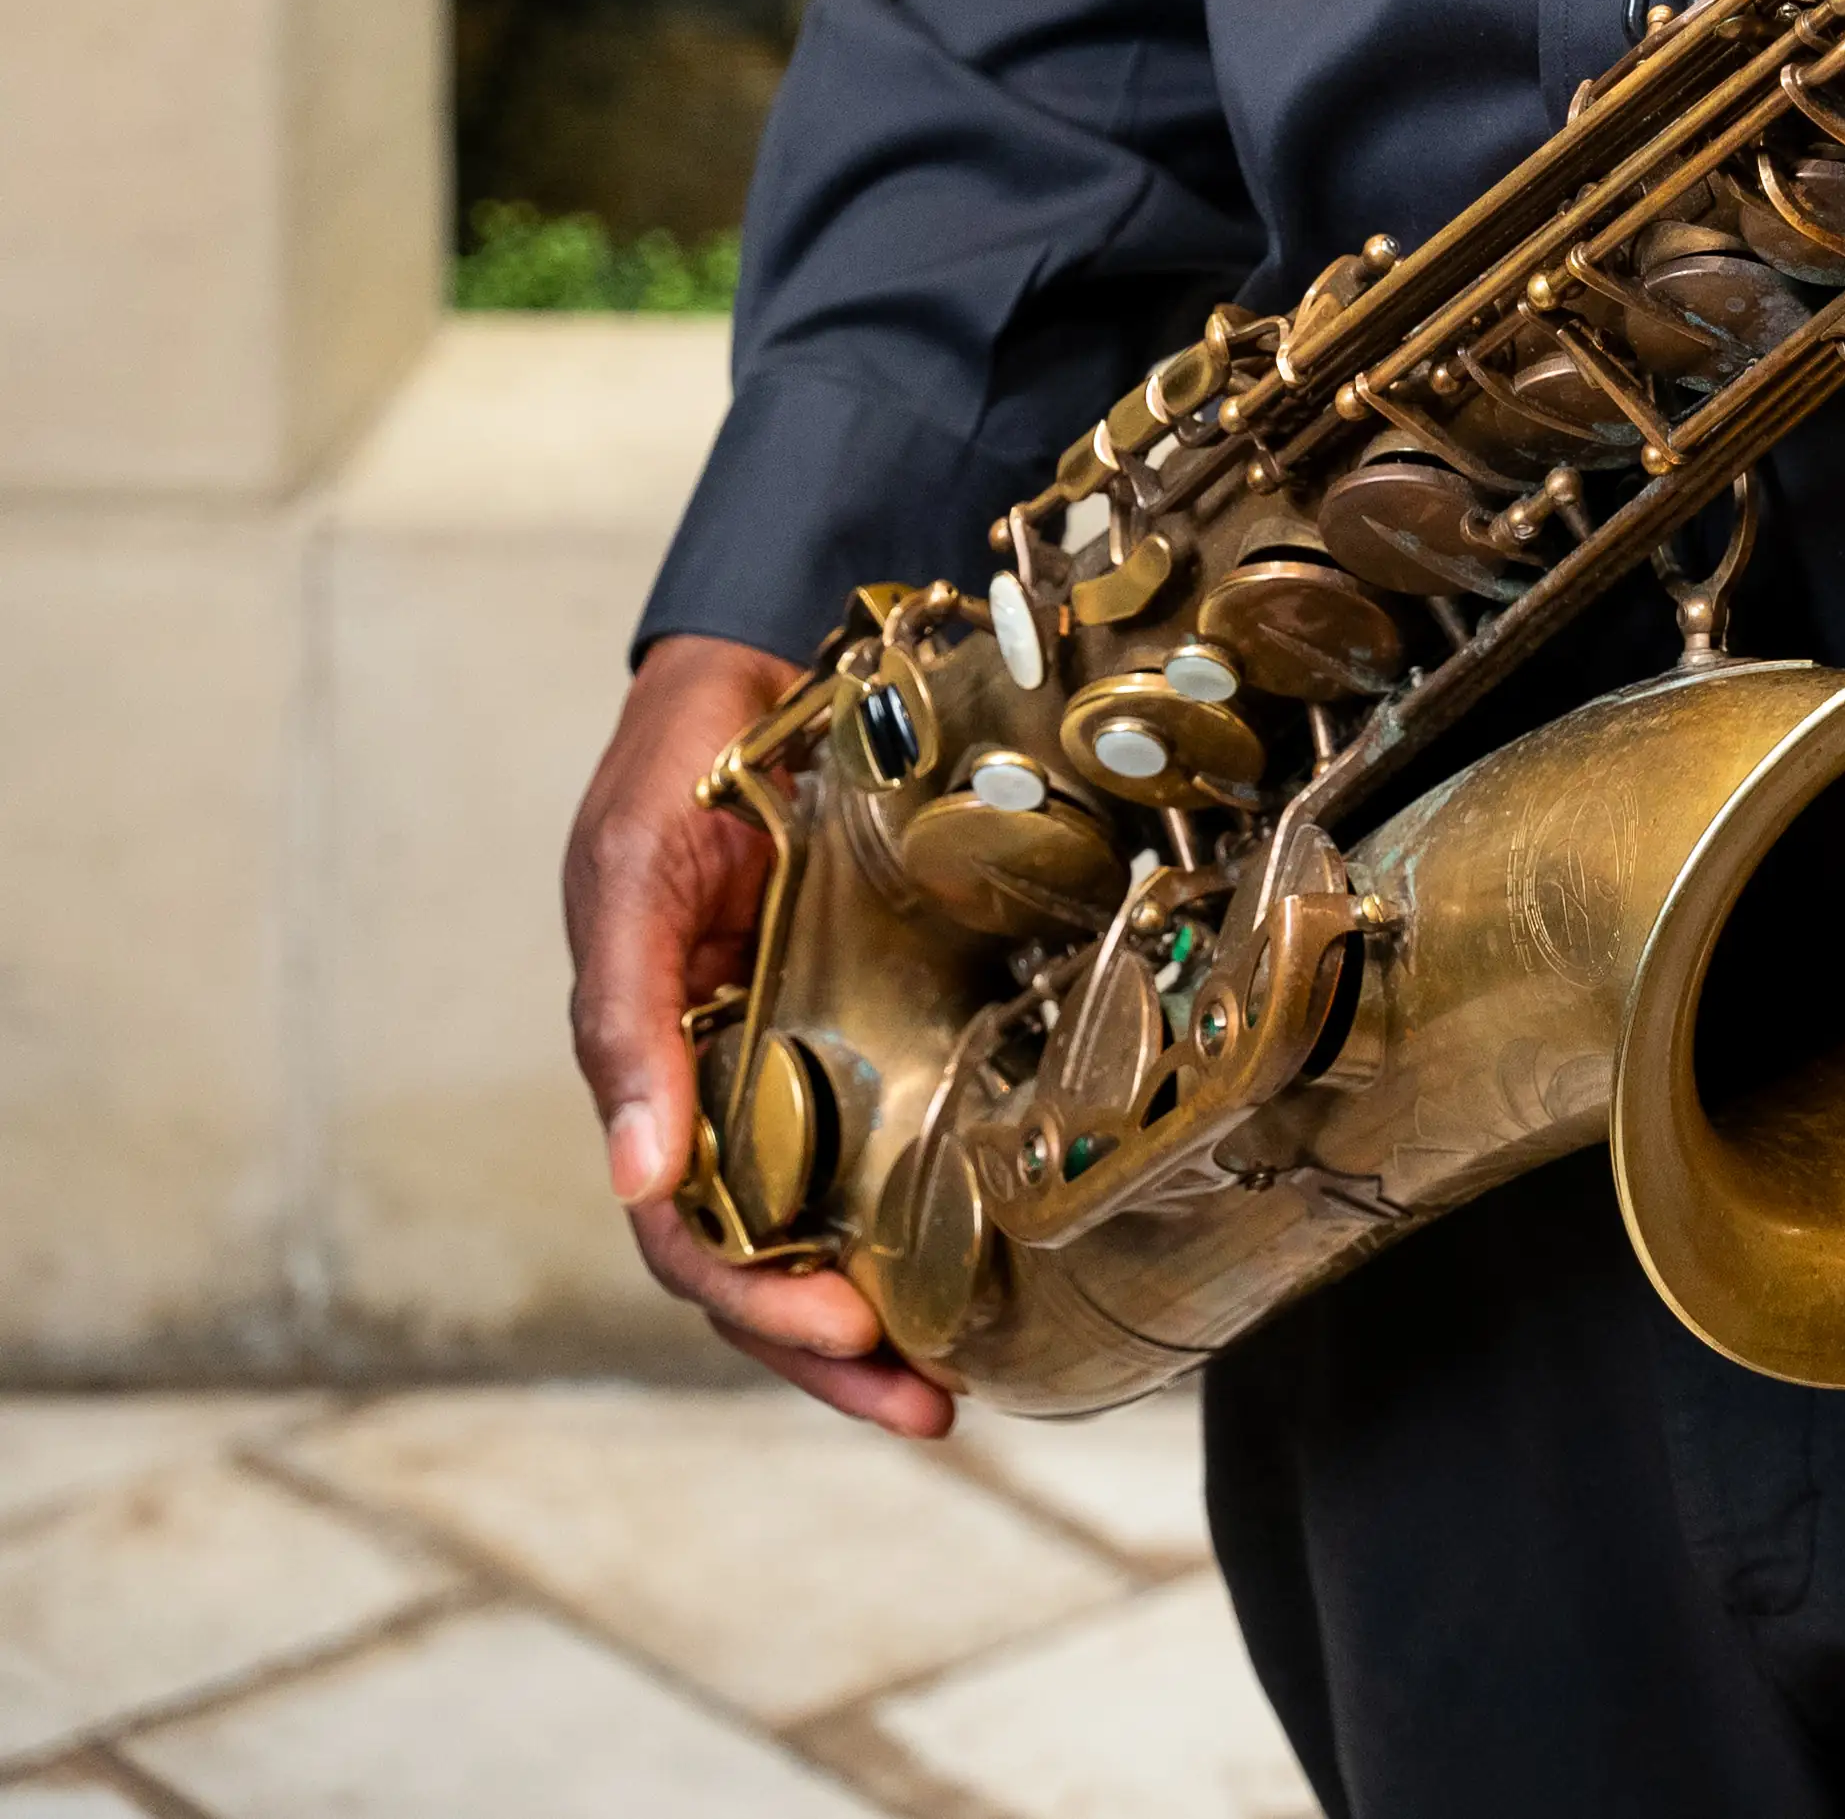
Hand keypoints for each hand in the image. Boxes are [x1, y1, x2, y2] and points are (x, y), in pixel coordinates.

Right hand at [564, 632, 954, 1433]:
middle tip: (925, 1410)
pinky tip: (981, 1256)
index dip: (758, 1299)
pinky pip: (879, 1137)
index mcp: (653, 1078)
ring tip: (949, 1386)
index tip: (844, 1326)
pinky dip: (914, 1208)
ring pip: (821, 1225)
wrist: (747, 672)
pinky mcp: (860, 1021)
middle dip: (829, 1352)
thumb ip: (625, 1021)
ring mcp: (789, 1062)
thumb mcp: (631, 880)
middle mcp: (719, 1091)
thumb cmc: (670, 776)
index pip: (688, 1236)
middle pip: (759, 1264)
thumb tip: (635, 1177)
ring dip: (875, 1315)